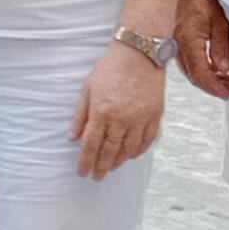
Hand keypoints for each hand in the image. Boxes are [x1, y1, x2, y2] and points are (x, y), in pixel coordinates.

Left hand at [68, 42, 167, 179]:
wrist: (139, 53)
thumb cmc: (110, 68)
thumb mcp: (87, 89)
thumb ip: (80, 116)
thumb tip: (73, 138)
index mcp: (102, 112)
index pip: (91, 144)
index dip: (86, 161)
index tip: (83, 172)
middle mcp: (122, 118)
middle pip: (110, 150)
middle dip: (102, 166)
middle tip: (97, 176)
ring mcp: (141, 118)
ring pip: (129, 148)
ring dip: (119, 161)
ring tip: (111, 167)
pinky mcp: (155, 115)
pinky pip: (147, 140)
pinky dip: (138, 150)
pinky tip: (131, 155)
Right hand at [176, 0, 228, 99]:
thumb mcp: (220, 19)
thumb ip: (221, 46)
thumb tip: (223, 69)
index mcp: (189, 41)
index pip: (201, 75)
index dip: (215, 88)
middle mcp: (178, 44)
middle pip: (194, 76)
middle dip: (213, 86)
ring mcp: (175, 40)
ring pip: (189, 68)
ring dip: (207, 77)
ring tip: (225, 80)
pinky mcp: (176, 36)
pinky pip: (186, 58)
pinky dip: (200, 67)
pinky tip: (211, 66)